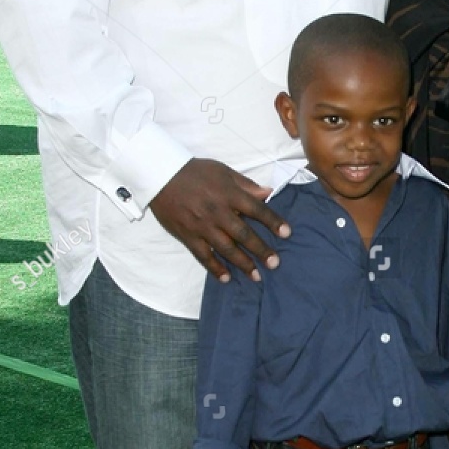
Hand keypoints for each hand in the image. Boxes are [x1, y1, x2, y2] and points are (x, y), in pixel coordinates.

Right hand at [150, 158, 289, 282]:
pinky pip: (203, 256)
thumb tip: (268, 192)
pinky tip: (226, 278)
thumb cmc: (195, 172)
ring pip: (226, 248)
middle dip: (261, 249)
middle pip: (243, 234)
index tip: (286, 233)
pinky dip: (215, 268)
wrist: (161, 175)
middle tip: (275, 264)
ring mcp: (202, 226)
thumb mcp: (223, 171)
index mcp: (229, 194)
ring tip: (256, 276)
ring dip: (242, 263)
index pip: (256, 209)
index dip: (272, 221)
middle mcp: (218, 212)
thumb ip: (246, 185)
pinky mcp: (188, 236)